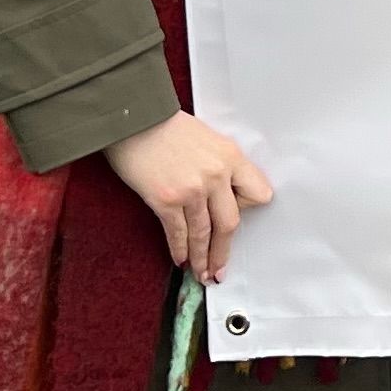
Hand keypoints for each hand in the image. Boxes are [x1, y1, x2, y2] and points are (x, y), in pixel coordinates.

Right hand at [101, 111, 275, 278]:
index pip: (257, 193)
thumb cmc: (165, 124)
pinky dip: (180, 250)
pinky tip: (181, 260)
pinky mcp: (166, 201)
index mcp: (230, 157)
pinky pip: (178, 234)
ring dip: (202, 258)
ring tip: (202, 273)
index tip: (238, 219)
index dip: (247, 208)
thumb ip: (219, 164)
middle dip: (223, 250)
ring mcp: (191, 191)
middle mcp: (215, 176)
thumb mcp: (207, 138)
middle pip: (230, 223)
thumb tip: (220, 194)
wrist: (132, 117)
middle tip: (220, 268)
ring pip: (204, 235)